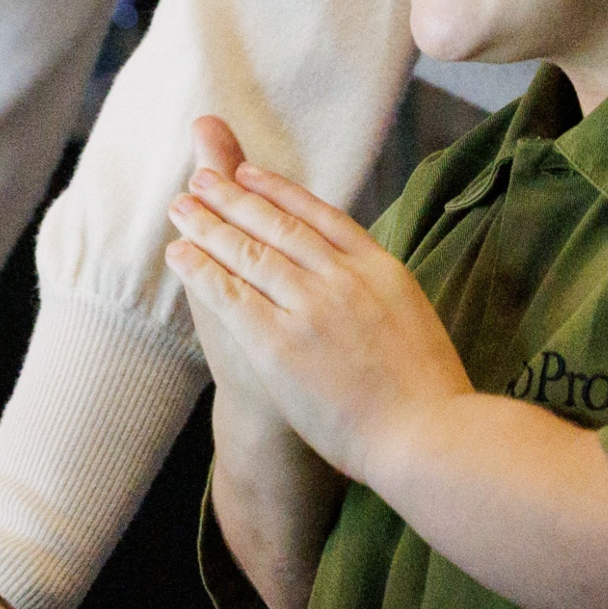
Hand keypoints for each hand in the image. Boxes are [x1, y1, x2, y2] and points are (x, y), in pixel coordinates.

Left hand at [165, 114, 463, 490]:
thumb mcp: (415, 316)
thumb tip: (360, 275)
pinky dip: (200, 270)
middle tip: (199, 176)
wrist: (427, 436)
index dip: (277, 190)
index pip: (319, 215)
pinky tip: (179, 253)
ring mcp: (310, 309)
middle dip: (232, 196)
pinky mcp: (280, 345)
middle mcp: (342, 278)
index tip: (248, 172)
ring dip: (208, 224)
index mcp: (379, 268)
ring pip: (249, 253)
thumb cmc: (428, 392)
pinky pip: (230, 296)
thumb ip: (380, 290)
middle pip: (276, 225)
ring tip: (180, 206)